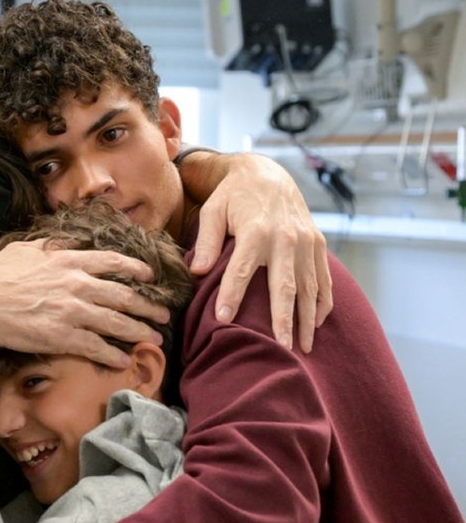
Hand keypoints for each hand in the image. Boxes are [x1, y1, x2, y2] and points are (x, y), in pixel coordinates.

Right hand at [0, 239, 170, 367]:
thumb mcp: (24, 250)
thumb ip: (48, 247)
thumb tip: (62, 243)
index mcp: (68, 261)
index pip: (112, 262)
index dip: (135, 269)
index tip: (149, 276)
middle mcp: (77, 285)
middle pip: (123, 295)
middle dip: (147, 306)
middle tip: (162, 314)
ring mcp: (73, 312)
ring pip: (116, 323)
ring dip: (139, 331)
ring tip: (154, 338)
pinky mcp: (64, 337)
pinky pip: (96, 347)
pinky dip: (112, 354)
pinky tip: (124, 360)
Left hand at [187, 151, 332, 352]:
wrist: (268, 174)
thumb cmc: (233, 196)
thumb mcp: (213, 211)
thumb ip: (206, 241)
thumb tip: (198, 272)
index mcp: (256, 230)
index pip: (242, 270)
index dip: (232, 295)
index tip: (223, 320)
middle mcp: (286, 238)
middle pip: (285, 286)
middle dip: (283, 320)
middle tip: (280, 348)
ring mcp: (306, 241)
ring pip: (310, 287)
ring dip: (307, 319)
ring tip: (303, 348)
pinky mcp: (317, 243)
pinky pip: (324, 277)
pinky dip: (323, 301)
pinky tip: (317, 323)